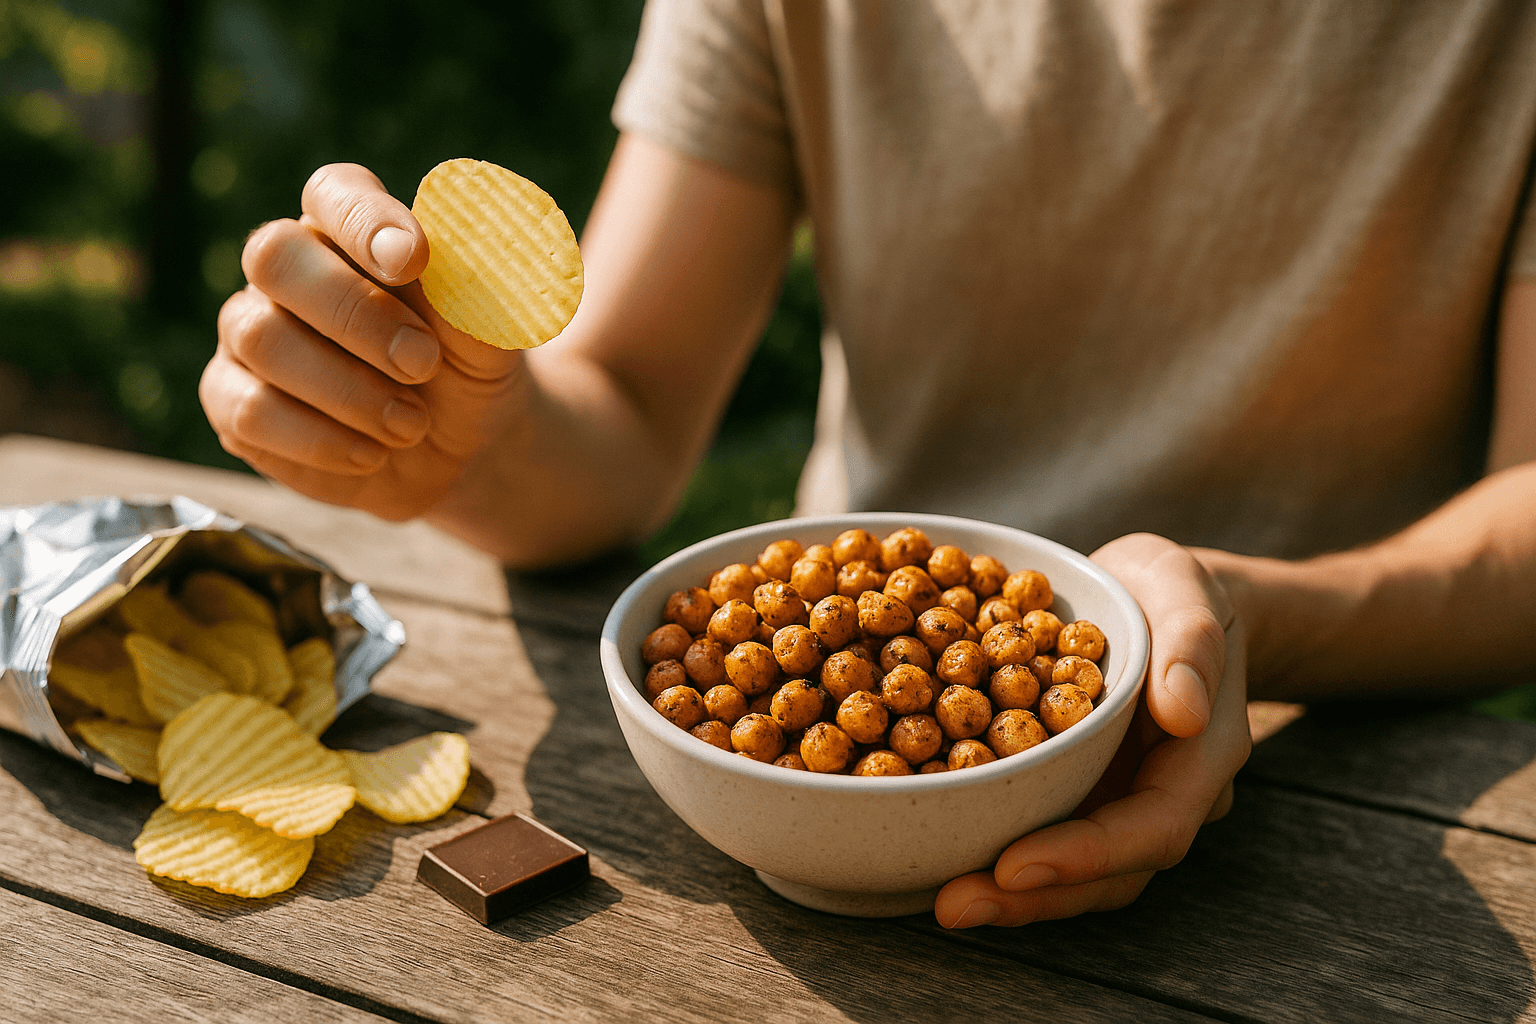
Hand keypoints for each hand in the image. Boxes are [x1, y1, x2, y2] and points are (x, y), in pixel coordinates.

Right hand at [201, 163, 523, 520]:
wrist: (456, 452)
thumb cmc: (467, 371)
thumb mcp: (490, 337)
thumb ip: (473, 295)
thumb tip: (453, 253)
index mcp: (350, 229)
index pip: (335, 193)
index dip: (366, 221)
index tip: (414, 259)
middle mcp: (287, 270)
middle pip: (275, 256)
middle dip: (354, 313)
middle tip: (422, 363)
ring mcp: (248, 331)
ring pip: (262, 339)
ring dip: (347, 390)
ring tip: (412, 425)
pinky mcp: (232, 400)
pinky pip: (249, 411)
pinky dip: (318, 439)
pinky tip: (370, 454)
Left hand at [933, 532, 1250, 927]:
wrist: (1155, 597)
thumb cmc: (1173, 589)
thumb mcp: (1185, 589)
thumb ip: (1192, 644)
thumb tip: (1186, 713)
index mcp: (1199, 755)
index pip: (1154, 824)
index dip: (1088, 855)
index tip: (1016, 866)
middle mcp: (1160, 793)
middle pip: (1109, 870)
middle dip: (1034, 897)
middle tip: (954, 906)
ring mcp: (1116, 800)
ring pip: (1074, 869)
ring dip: (1009, 893)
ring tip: (942, 900)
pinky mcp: (1073, 792)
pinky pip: (1039, 830)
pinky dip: (994, 847)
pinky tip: (937, 852)